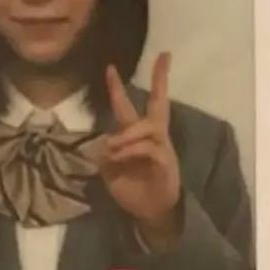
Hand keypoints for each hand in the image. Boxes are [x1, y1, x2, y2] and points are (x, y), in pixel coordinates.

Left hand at [99, 53, 181, 249]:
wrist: (149, 212)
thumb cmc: (131, 187)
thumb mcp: (109, 169)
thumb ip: (104, 153)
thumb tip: (103, 142)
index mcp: (137, 134)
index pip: (129, 105)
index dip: (118, 87)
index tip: (110, 67)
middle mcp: (153, 135)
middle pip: (159, 102)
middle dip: (161, 79)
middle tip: (163, 57)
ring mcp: (162, 147)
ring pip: (148, 126)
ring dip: (127, 134)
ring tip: (113, 147)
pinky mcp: (166, 162)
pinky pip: (149, 148)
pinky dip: (132, 150)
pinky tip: (120, 156)